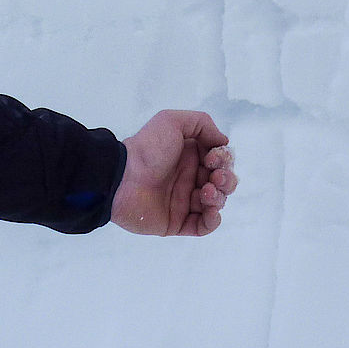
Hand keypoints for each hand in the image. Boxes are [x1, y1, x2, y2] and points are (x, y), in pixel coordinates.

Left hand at [111, 109, 236, 235]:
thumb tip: (223, 143)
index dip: (223, 160)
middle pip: (222, 182)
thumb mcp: (173, 121)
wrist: (122, 178)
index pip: (220, 161)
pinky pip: (202, 226)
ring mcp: (184, 201)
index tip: (212, 158)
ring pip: (215, 203)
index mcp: (190, 157)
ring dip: (219, 197)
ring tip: (205, 192)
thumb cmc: (147, 148)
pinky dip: (213, 221)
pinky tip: (212, 212)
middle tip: (215, 177)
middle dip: (226, 180)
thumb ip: (203, 124)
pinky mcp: (177, 222)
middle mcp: (189, 178)